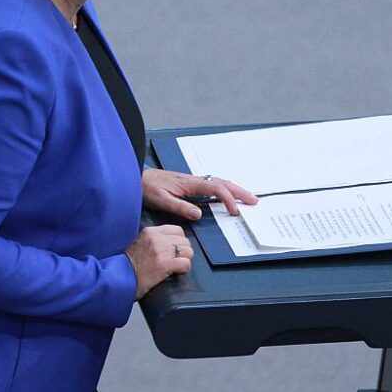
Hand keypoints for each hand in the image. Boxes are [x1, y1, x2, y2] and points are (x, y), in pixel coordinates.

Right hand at [124, 224, 193, 298]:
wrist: (118, 279)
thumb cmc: (126, 265)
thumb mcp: (138, 243)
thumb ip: (153, 240)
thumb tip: (171, 243)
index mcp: (150, 231)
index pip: (177, 230)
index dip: (179, 241)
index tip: (175, 250)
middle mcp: (156, 239)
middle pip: (185, 241)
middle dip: (183, 252)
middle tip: (175, 260)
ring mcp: (160, 251)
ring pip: (188, 251)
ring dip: (184, 260)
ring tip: (176, 267)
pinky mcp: (164, 265)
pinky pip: (186, 264)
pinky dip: (184, 270)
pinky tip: (176, 273)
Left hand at [141, 168, 257, 219]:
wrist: (137, 178)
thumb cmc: (148, 188)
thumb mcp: (162, 200)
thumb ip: (180, 207)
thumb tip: (199, 214)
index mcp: (190, 184)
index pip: (216, 189)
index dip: (228, 199)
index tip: (235, 211)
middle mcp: (194, 180)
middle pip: (222, 183)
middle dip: (239, 192)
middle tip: (254, 201)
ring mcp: (192, 181)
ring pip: (219, 182)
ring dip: (234, 189)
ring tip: (246, 198)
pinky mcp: (189, 184)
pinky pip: (212, 185)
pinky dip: (224, 189)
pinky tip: (226, 194)